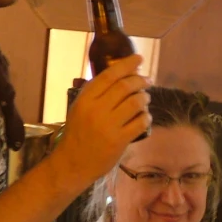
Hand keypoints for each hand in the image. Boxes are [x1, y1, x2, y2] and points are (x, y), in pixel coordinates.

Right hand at [48, 54, 150, 187]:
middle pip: (126, 86)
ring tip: (145, 99)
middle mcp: (97, 109)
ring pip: (136, 103)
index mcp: (86, 98)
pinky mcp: (120, 140)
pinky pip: (141, 122)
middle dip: (141, 80)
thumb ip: (95, 92)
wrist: (73, 163)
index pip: (110, 75)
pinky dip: (146, 117)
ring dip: (145, 98)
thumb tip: (118, 73)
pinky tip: (145, 117)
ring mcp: (109, 125)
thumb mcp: (79, 108)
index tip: (139, 59)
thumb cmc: (77, 133)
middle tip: (147, 81)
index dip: (127, 64)